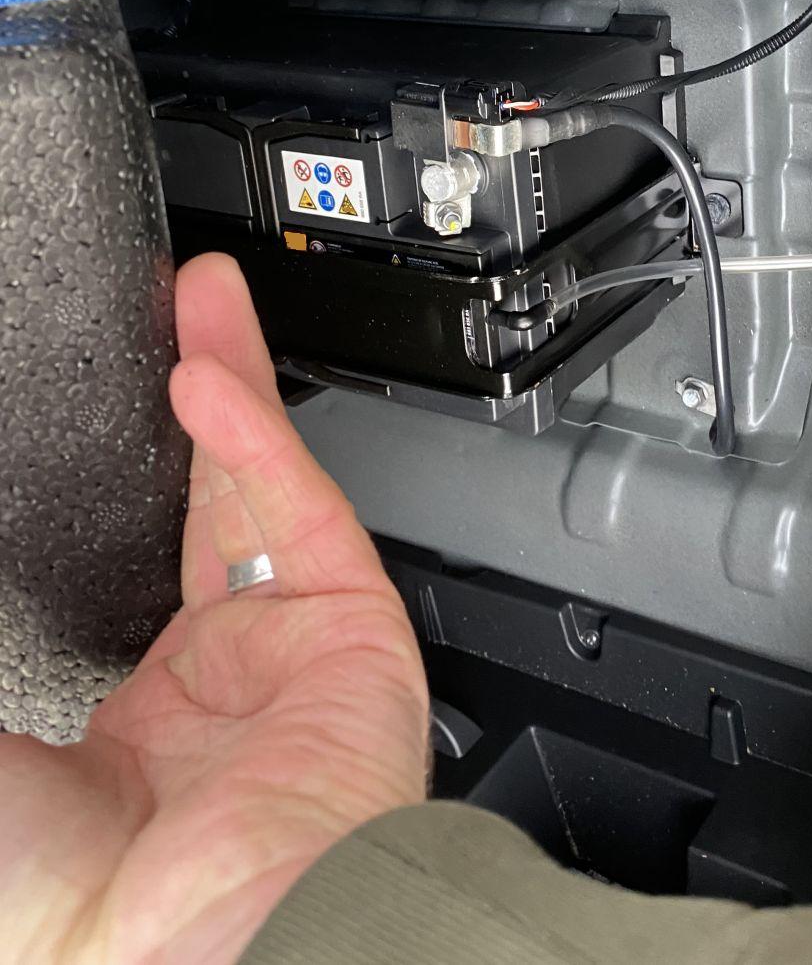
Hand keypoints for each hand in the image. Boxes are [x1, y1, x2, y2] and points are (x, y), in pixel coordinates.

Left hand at [0, 253, 429, 964]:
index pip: (121, 573)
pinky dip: (251, 437)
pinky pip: (293, 507)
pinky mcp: (348, 620)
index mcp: (125, 733)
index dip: (109, 493)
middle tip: (153, 329)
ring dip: (221, 385)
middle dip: (174, 414)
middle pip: (194, 506)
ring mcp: (285, 648)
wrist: (211, 953)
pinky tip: (206, 379)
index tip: (74, 438)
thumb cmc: (75, 917)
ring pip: (252, 486)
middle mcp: (213, 684)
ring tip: (194, 302)